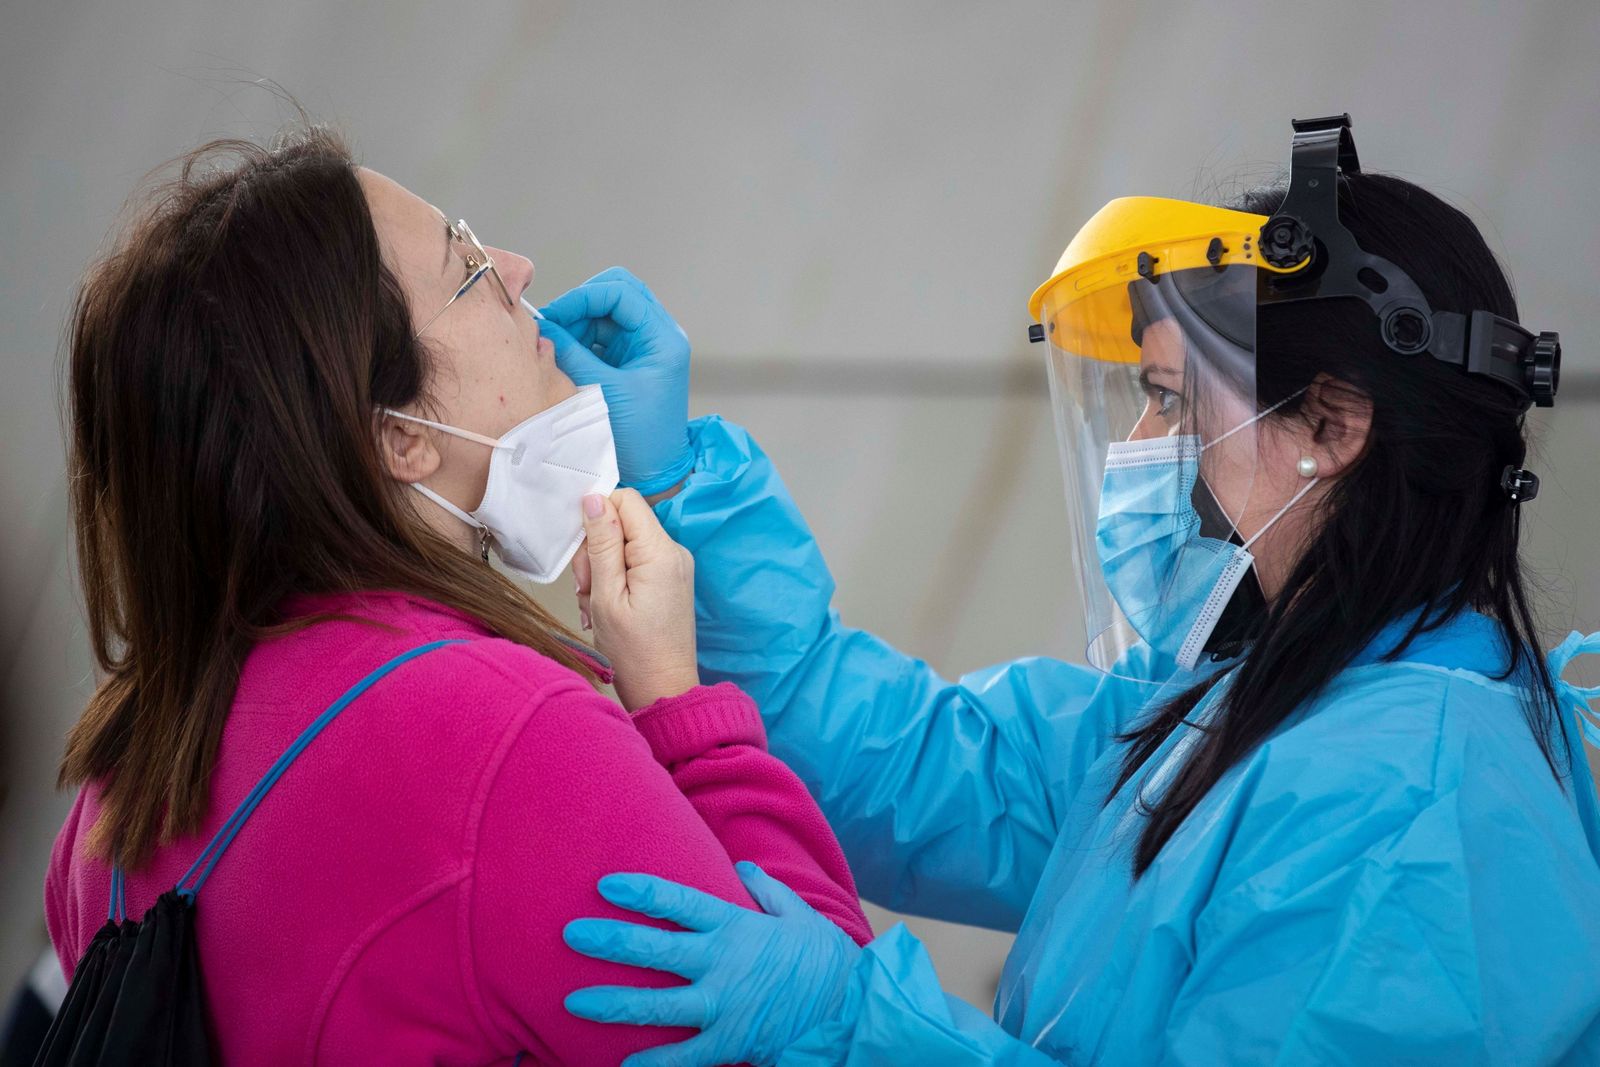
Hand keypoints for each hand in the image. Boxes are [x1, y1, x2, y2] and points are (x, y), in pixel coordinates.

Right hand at [540, 268, 692, 494]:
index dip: (583, 297)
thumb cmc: (640, 439)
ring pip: (604, 314)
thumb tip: (542, 325)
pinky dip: (580, 341)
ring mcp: (643, 348)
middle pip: (615, 294)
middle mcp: (657, 336)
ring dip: (577, 324)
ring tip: (555, 347)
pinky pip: (601, 336)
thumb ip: (572, 352)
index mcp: (662, 338)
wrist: (656, 474)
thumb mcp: (602, 390)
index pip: (620, 292)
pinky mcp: (629, 361)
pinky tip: (563, 356)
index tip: (554, 317)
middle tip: (554, 328)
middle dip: (580, 306)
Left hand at [564, 862, 861, 1066]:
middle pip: (653, 950)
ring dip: (611, 1004)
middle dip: (608, 941)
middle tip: (570, 934)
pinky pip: (682, 1058)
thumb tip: (742, 867)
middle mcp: (721, 963)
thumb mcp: (800, 915)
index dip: (640, 893)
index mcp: (735, 926)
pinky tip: (623, 1065)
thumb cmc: (827, 961)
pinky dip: (653, 1064)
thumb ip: (767, 891)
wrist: (853, 1011)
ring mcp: (722, 1006)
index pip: (677, 903)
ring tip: (572, 1002)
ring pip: (655, 1005)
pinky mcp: (729, 1043)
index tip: (606, 885)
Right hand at [577, 489, 699, 710]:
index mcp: (660, 552)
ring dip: (602, 569)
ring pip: (625, 543)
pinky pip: (635, 562)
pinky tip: (607, 607)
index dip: (597, 517)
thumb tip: (594, 498)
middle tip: (588, 588)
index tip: (584, 554)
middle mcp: (674, 552)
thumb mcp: (606, 595)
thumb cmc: (633, 652)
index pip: (625, 499)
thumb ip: (601, 544)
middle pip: (623, 522)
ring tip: (597, 604)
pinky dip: (615, 580)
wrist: (663, 690)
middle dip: (596, 550)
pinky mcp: (669, 579)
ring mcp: (674, 566)